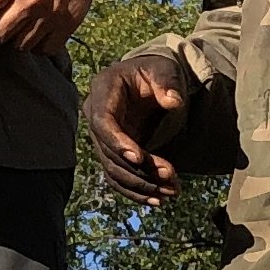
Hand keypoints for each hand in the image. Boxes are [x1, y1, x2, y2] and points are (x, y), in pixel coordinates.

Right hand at [81, 51, 199, 205]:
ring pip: (114, 170)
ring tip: (171, 192)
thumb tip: (173, 101)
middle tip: (170, 178)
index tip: (138, 158)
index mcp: (102, 91)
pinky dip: (136, 191)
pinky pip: (118, 177)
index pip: (102, 122)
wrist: (147, 81)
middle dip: (139, 170)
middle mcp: (95, 117)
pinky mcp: (112, 153)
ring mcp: (102, 138)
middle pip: (109, 152)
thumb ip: (167, 82)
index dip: (118, 142)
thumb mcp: (162, 69)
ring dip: (141, 185)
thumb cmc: (153, 71)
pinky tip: (157, 200)